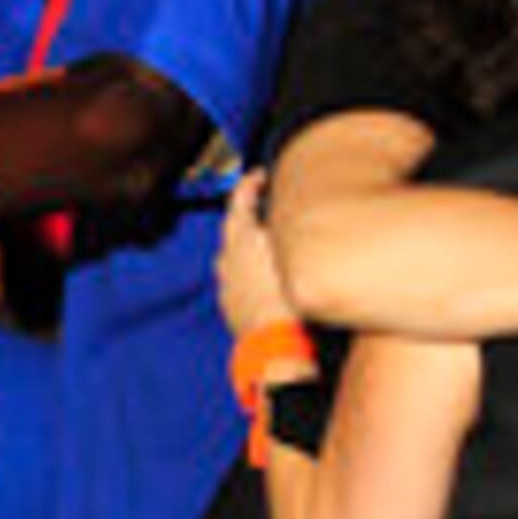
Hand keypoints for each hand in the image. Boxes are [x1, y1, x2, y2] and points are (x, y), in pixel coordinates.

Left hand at [214, 169, 292, 340]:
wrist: (273, 342)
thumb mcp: (291, 251)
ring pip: (233, 254)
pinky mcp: (229, 303)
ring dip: (247, 246)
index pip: (239, 199)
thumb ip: (286, 227)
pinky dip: (247, 274)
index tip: (260, 176)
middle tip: (265, 208)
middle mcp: (228, 257)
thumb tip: (288, 212)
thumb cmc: (287, 299)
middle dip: (247, 214)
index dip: (250, 183)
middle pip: (233, 226)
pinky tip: (263, 281)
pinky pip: (235, 280)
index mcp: (242, 239)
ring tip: (267, 247)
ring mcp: (226, 282)